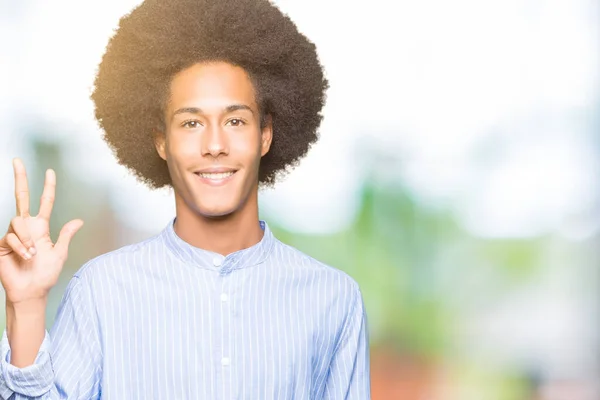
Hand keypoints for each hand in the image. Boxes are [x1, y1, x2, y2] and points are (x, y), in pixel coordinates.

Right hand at [0, 158, 82, 305]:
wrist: (31, 291)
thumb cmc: (45, 274)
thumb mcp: (60, 253)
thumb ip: (66, 236)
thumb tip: (79, 220)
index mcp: (41, 227)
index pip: (44, 202)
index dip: (47, 188)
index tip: (50, 172)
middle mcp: (26, 227)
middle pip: (21, 197)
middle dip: (20, 179)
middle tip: (17, 161)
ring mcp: (13, 235)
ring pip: (17, 221)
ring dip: (27, 238)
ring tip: (34, 254)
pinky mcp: (2, 244)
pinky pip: (11, 237)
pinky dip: (21, 247)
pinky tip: (27, 257)